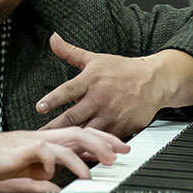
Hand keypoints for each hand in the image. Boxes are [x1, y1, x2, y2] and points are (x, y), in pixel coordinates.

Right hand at [0, 126, 128, 182]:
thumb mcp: (22, 178)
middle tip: (123, 151)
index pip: (78, 139)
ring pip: (69, 139)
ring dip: (89, 151)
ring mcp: (34, 141)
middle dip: (105, 141)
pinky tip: (60, 174)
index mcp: (44, 144)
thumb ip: (40, 182)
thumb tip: (56, 190)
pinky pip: (46, 151)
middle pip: (81, 133)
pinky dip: (56, 161)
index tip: (119, 150)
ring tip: (105, 162)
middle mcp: (42, 138)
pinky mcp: (23, 147)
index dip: (100, 143)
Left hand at [36, 33, 172, 137]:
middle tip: (38, 138)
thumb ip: (70, 52)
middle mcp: (100, 98)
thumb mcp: (95, 58)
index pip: (68, 90)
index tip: (40, 107)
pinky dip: (92, 149)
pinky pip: (104, 141)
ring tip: (55, 149)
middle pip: (73, 117)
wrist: (154, 80)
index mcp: (91, 80)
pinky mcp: (122, 128)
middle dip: (54, 128)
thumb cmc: (122, 69)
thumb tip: (53, 38)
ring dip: (72, 142)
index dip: (53, 99)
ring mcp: (111, 115)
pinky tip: (79, 154)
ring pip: (87, 132)